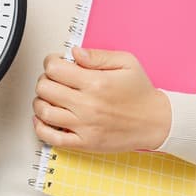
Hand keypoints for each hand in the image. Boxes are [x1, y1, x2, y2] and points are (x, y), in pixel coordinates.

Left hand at [32, 46, 170, 153]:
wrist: (156, 122)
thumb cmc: (141, 93)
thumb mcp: (126, 62)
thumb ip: (97, 55)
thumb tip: (75, 52)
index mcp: (95, 82)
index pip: (54, 68)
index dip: (51, 61)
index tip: (56, 62)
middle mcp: (87, 104)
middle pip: (44, 87)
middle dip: (45, 79)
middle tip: (53, 79)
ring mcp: (84, 125)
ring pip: (43, 111)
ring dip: (40, 100)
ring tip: (49, 97)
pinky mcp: (84, 143)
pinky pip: (51, 137)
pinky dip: (40, 127)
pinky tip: (44, 118)